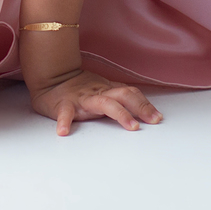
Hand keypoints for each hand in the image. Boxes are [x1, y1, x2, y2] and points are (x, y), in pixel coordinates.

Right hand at [30, 68, 163, 136]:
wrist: (52, 78)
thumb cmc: (78, 88)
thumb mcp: (101, 90)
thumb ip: (117, 97)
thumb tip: (141, 109)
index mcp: (106, 90)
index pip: (130, 93)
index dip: (145, 104)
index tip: (158, 118)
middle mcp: (97, 92)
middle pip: (123, 95)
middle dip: (140, 107)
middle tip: (153, 121)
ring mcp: (81, 98)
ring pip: (103, 103)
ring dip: (120, 114)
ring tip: (131, 126)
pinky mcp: (63, 105)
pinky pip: (65, 113)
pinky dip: (64, 122)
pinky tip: (64, 131)